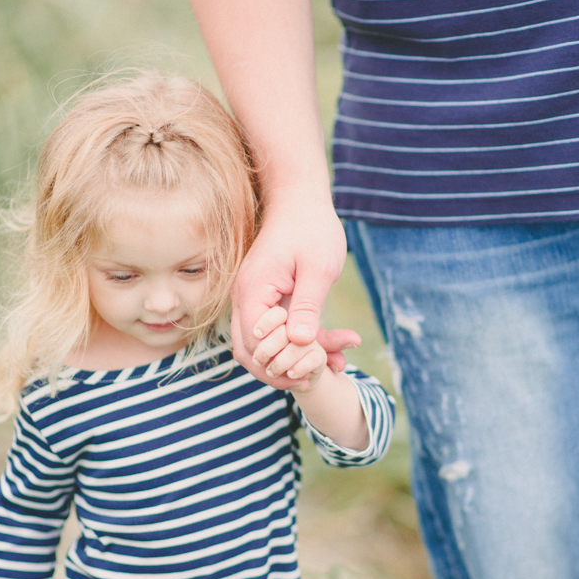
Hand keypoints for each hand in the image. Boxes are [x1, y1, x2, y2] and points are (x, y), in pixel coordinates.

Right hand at [231, 192, 358, 387]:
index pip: (255, 344)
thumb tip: (298, 343)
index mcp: (253, 291)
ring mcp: (252, 300)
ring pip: (262, 345)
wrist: (299, 199)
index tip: (311, 373)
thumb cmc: (312, 228)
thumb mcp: (318, 268)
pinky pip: (276, 330)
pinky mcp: (265, 299)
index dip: (279, 364)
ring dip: (293, 359)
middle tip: (317, 378)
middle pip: (250, 352)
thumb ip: (307, 306)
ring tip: (334, 364)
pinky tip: (334, 349)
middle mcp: (244, 299)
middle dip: (282, 370)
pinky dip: (300, 343)